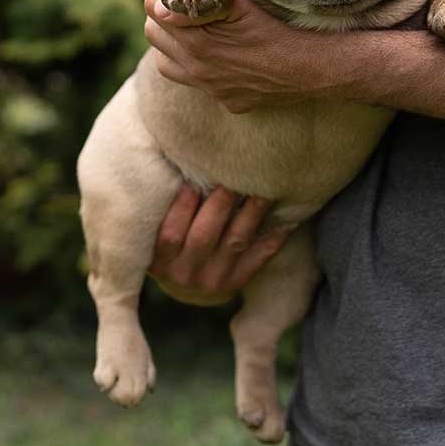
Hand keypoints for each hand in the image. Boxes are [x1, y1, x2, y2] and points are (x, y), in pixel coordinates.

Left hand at [143, 0, 347, 113]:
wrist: (310, 68)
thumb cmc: (278, 29)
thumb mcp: (240, 6)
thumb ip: (202, 3)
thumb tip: (164, 3)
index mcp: (197, 42)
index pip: (154, 16)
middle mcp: (198, 70)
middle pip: (156, 41)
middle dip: (163, 22)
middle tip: (179, 10)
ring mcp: (213, 89)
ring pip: (168, 67)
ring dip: (173, 49)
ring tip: (191, 35)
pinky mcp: (230, 101)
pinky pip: (202, 86)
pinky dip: (203, 71)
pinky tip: (222, 59)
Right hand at [148, 185, 293, 304]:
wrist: (186, 281)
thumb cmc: (172, 240)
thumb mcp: (157, 230)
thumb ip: (164, 208)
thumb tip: (180, 163)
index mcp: (159, 260)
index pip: (170, 233)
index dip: (182, 206)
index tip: (194, 179)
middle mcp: (183, 273)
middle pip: (204, 236)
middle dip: (221, 203)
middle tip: (236, 174)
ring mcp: (210, 280)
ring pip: (235, 242)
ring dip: (251, 214)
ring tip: (264, 189)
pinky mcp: (234, 282)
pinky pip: (257, 260)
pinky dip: (272, 239)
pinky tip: (287, 220)